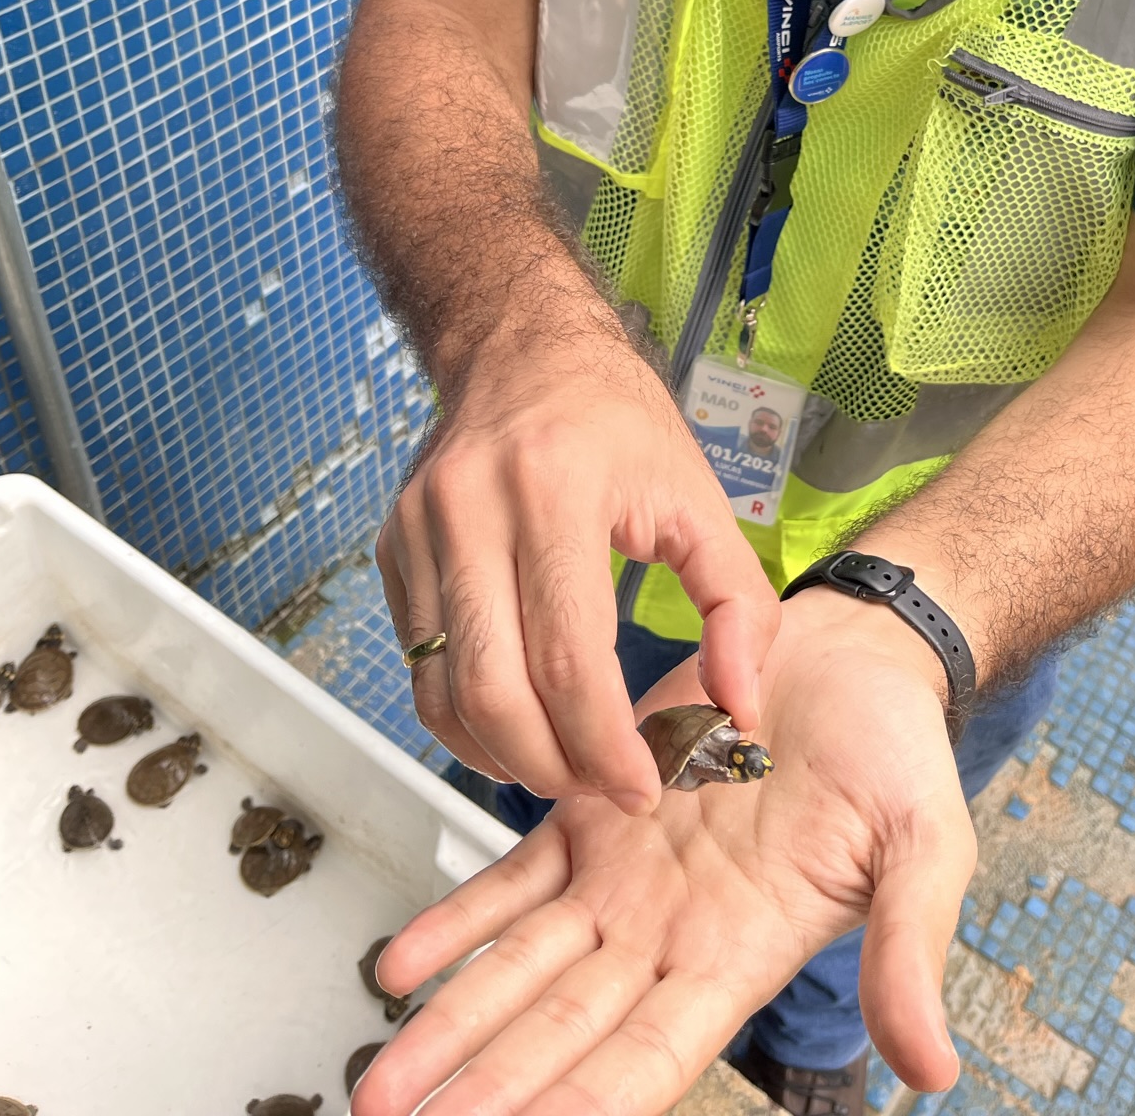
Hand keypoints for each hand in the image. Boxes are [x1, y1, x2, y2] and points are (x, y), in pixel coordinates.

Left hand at [351, 594, 972, 1115]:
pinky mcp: (595, 810)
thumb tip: (932, 1065)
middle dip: (484, 1088)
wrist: (852, 653)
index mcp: (740, 955)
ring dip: (449, 1023)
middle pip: (561, 1033)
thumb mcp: (923, 848)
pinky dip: (455, 920)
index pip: (645, 1058)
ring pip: (520, 966)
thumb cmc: (895, 751)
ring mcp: (625, 876)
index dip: (578, 1108)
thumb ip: (908, 949)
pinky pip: (513, 878)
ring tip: (381, 1081)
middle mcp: (667, 935)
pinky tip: (400, 964)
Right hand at [376, 336, 780, 811]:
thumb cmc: (616, 421)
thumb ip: (737, 606)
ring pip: (442, 690)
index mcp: (556, 490)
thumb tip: (740, 709)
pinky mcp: (394, 548)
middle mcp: (473, 508)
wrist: (522, 347)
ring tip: (564, 766)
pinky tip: (515, 725)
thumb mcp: (699, 498)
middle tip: (602, 789)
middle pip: (494, 690)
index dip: (606, 746)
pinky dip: (463, 717)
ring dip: (502, 754)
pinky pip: (418, 664)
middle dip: (553, 767)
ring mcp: (420, 529)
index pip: (569, 659)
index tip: (643, 786)